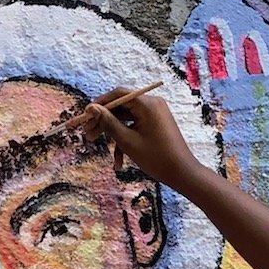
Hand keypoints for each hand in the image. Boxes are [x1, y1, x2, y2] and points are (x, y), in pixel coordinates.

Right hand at [67, 86, 203, 187]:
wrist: (182, 173)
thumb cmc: (156, 157)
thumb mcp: (127, 141)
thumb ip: (108, 123)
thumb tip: (91, 108)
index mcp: (147, 104)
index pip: (118, 94)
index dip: (100, 104)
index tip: (85, 116)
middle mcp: (152, 104)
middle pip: (121, 106)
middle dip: (103, 120)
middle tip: (87, 133)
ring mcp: (154, 114)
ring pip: (126, 118)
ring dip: (112, 132)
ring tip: (95, 144)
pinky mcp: (155, 124)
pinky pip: (135, 126)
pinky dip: (125, 139)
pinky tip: (119, 161)